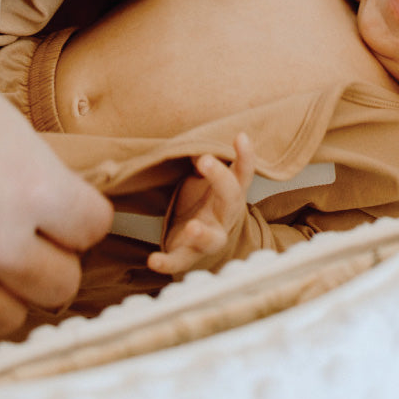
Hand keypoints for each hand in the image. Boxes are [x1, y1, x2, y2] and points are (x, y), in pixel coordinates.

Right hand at [0, 16, 113, 340]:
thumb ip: (33, 168)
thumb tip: (54, 197)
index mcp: (32, 186)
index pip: (94, 228)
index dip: (82, 218)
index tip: (70, 215)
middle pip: (60, 284)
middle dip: (52, 262)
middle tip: (35, 243)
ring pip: (4, 319)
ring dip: (3, 294)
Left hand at [148, 134, 255, 275]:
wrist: (201, 245)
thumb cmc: (205, 205)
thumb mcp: (203, 181)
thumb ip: (200, 163)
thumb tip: (193, 147)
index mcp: (230, 195)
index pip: (243, 173)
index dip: (245, 156)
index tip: (240, 136)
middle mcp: (225, 217)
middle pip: (231, 199)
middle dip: (220, 179)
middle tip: (205, 159)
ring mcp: (208, 239)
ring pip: (212, 239)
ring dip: (203, 234)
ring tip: (193, 227)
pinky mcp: (188, 256)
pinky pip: (179, 262)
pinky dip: (166, 262)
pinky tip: (153, 260)